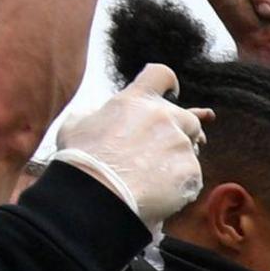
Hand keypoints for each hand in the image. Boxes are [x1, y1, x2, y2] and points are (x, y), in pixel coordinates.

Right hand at [51, 63, 210, 226]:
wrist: (96, 195)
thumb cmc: (82, 160)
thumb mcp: (77, 123)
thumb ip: (96, 113)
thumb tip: (100, 114)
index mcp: (136, 100)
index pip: (162, 75)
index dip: (169, 84)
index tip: (172, 93)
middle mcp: (163, 117)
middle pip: (188, 118)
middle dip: (181, 131)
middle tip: (167, 148)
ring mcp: (180, 143)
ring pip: (190, 149)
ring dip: (178, 158)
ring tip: (154, 175)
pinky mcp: (191, 170)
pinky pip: (192, 174)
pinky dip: (180, 182)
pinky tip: (159, 191)